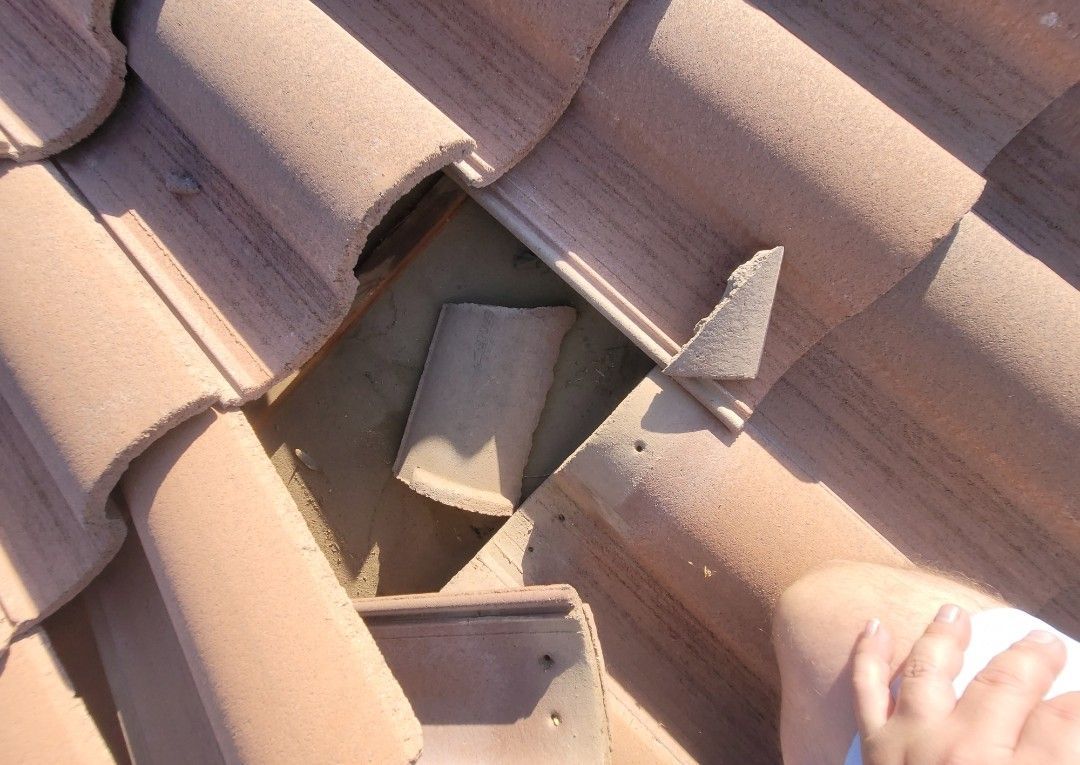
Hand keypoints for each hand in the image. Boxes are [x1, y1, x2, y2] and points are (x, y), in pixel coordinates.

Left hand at [852, 604, 1079, 763]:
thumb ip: (1053, 760)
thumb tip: (1065, 737)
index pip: (1064, 721)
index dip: (1078, 700)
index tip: (1079, 691)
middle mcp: (965, 754)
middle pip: (1004, 685)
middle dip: (1030, 657)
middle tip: (1043, 640)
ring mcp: (913, 747)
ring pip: (932, 672)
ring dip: (945, 637)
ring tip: (954, 613)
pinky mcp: (874, 751)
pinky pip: (866, 694)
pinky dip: (868, 657)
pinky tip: (874, 627)